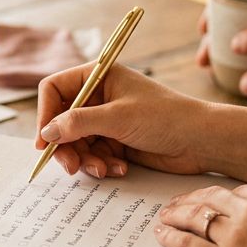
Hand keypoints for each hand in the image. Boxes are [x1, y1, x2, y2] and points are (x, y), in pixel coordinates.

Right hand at [35, 63, 246, 179]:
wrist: (202, 141)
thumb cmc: (165, 117)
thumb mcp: (118, 117)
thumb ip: (78, 123)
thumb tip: (47, 131)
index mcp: (98, 76)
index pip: (54, 89)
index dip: (45, 114)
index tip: (44, 141)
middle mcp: (99, 96)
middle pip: (62, 121)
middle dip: (66, 146)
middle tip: (70, 167)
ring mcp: (107, 120)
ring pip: (76, 143)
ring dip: (86, 160)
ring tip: (104, 169)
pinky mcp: (116, 141)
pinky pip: (94, 155)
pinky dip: (102, 164)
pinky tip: (119, 168)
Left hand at [156, 184, 246, 246]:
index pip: (237, 192)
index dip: (216, 196)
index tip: (207, 199)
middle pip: (212, 198)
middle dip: (190, 200)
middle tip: (177, 205)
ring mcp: (236, 236)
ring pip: (195, 216)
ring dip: (176, 215)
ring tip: (165, 217)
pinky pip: (188, 244)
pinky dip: (171, 237)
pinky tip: (163, 235)